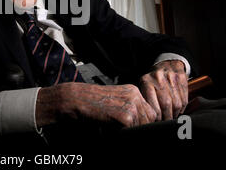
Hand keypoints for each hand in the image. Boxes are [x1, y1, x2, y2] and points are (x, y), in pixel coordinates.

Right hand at [36, 82, 155, 127]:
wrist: (75, 99)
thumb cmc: (90, 102)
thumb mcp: (114, 101)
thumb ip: (129, 108)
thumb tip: (141, 126)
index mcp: (132, 90)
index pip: (151, 110)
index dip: (144, 121)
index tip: (133, 126)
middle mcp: (135, 95)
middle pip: (151, 119)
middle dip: (140, 127)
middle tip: (122, 129)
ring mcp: (131, 105)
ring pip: (143, 126)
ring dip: (130, 132)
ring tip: (113, 128)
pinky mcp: (125, 117)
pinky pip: (132, 132)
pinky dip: (121, 135)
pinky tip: (109, 129)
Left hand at [139, 60, 187, 120]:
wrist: (167, 64)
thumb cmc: (153, 79)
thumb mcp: (144, 86)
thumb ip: (145, 99)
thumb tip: (148, 118)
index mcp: (146, 81)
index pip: (153, 104)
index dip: (156, 117)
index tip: (156, 123)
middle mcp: (158, 78)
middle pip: (166, 104)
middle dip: (166, 117)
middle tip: (165, 123)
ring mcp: (171, 78)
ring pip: (176, 103)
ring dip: (174, 114)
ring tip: (171, 118)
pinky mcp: (181, 78)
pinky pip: (184, 99)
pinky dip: (181, 109)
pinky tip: (178, 111)